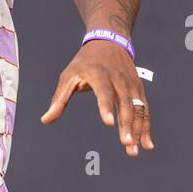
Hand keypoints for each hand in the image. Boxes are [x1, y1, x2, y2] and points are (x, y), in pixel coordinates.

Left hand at [40, 39, 153, 156]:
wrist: (110, 41)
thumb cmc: (85, 62)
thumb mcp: (69, 75)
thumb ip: (59, 99)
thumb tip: (45, 120)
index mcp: (100, 74)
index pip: (104, 91)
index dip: (106, 106)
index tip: (109, 122)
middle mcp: (119, 80)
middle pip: (125, 103)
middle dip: (127, 124)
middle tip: (126, 143)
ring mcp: (131, 85)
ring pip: (138, 109)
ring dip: (138, 130)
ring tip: (133, 150)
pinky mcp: (139, 90)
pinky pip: (145, 110)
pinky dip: (146, 127)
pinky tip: (147, 145)